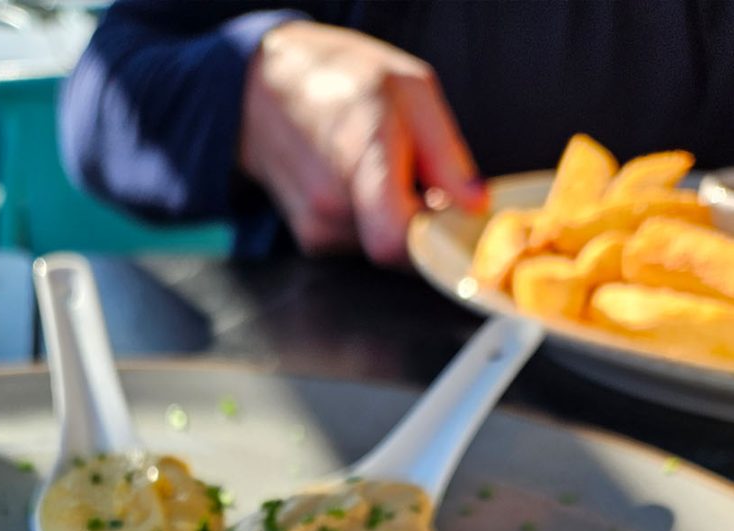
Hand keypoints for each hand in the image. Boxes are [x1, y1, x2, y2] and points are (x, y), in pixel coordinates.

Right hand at [240, 22, 487, 262]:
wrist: (263, 88)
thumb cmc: (340, 77)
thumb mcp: (412, 90)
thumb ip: (446, 154)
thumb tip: (474, 205)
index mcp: (360, 160)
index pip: (396, 242)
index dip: (435, 243)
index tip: (457, 222)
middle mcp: (331, 204)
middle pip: (400, 247)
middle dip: (423, 221)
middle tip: (426, 178)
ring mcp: (316, 227)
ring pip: (381, 246)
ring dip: (396, 218)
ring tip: (383, 168)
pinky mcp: (311, 239)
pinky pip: (361, 242)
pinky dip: (373, 219)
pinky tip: (359, 181)